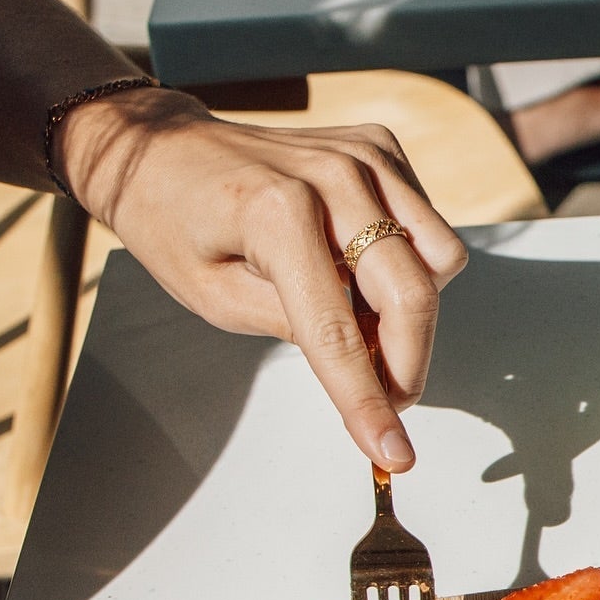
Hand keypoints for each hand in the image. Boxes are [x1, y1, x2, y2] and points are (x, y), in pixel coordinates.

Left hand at [56, 90, 468, 470]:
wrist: (160, 148)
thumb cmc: (173, 222)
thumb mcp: (215, 298)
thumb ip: (295, 329)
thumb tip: (365, 366)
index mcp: (276, 214)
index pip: (339, 331)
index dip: (368, 402)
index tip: (393, 452)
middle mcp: (331, 176)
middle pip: (412, 294)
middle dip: (407, 364)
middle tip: (384, 398)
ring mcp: (363, 156)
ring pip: (440, 258)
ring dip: (413, 311)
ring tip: (363, 323)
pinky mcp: (380, 147)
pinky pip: (429, 225)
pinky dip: (409, 264)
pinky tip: (361, 273)